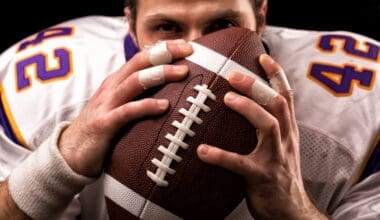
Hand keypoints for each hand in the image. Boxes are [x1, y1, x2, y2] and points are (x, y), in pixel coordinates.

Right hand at [58, 40, 192, 176]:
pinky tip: (164, 106)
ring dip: (160, 74)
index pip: (141, 57)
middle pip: (140, 62)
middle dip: (165, 53)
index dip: (163, 48)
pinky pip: (128, 111)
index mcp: (117, 82)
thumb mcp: (120, 105)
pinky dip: (147, 106)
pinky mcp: (105, 123)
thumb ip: (137, 96)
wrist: (70, 152)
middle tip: (189, 49)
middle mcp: (112, 88)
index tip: (186, 44)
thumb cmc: (102, 127)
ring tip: (183, 72)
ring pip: (135, 81)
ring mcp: (108, 104)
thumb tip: (168, 92)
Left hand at [197, 54, 327, 218]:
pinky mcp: (262, 177)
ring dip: (247, 108)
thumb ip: (269, 128)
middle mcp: (285, 140)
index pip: (286, 96)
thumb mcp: (281, 148)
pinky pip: (240, 164)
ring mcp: (276, 158)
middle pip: (277, 104)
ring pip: (267, 125)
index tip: (262, 56)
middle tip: (234, 74)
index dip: (276, 75)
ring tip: (226, 98)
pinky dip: (221, 155)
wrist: (292, 212)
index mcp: (288, 132)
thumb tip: (244, 108)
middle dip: (257, 85)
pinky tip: (202, 151)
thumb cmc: (279, 176)